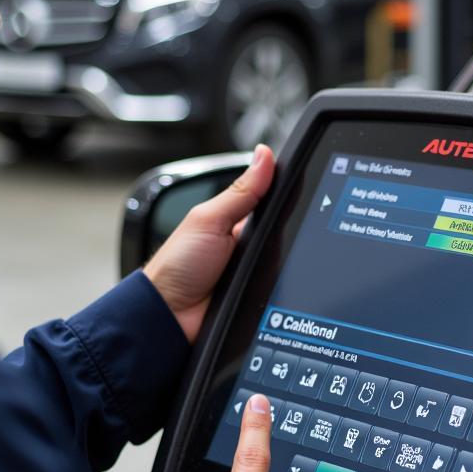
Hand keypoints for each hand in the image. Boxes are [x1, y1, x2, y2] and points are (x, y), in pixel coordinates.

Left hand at [143, 144, 273, 342]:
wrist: (169, 316)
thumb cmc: (177, 267)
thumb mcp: (209, 220)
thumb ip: (240, 191)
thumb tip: (264, 155)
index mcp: (236, 221)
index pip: (273, 202)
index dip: (287, 196)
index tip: (303, 188)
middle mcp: (247, 246)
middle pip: (284, 233)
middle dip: (287, 234)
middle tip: (273, 238)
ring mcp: (254, 272)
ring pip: (288, 262)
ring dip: (285, 263)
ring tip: (263, 266)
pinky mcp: (259, 296)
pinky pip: (282, 289)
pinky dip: (282, 287)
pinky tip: (274, 285)